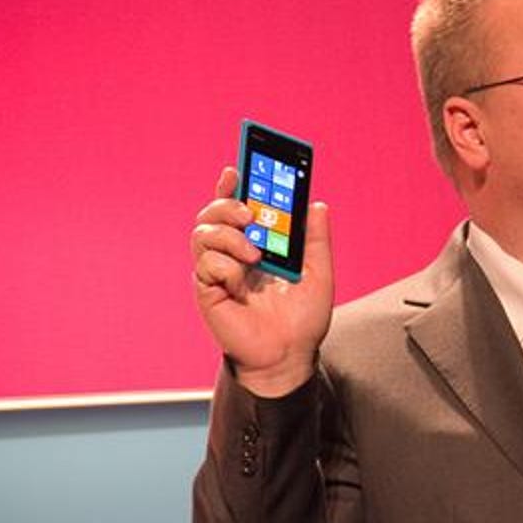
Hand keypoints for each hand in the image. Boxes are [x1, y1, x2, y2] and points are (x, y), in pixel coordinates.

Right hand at [191, 167, 333, 395]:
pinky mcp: (207, 290)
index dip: (232, 185)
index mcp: (256, 245)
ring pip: (203, 233)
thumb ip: (316, 240)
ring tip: (253, 254)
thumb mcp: (319, 273)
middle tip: (248, 213)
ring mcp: (217, 271)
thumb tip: (317, 204)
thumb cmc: (302, 319)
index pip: (238, 206)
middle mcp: (232, 254)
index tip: (237, 167)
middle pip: (212, 213)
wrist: (290, 355)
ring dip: (228, 237)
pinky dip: (226, 268)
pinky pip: (206, 265)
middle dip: (227, 204)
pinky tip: (241, 286)